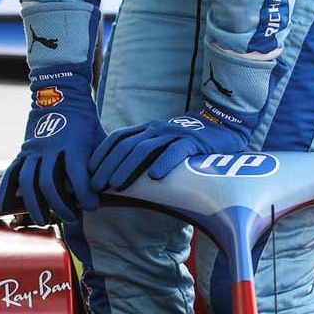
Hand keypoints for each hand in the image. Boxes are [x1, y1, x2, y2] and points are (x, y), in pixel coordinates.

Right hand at [0, 65, 105, 224]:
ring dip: (34, 204)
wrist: (62, 94)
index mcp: (73, 143)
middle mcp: (50, 147)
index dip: (85, 195)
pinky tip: (4, 206)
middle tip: (71, 218)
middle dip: (60, 206)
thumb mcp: (100, 138)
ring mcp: (34, 149)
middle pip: (49, 183)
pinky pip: (11, 172)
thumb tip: (112, 191)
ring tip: (43, 220)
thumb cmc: (87, 121)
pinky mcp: (23, 150)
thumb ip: (103, 163)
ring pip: (27, 181)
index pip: (77, 176)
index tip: (92, 206)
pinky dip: (6, 190)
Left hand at [89, 100, 257, 190]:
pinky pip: (176, 152)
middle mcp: (157, 128)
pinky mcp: (193, 142)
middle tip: (96, 185)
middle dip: (108, 166)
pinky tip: (154, 177)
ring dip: (127, 168)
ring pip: (145, 149)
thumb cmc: (188, 144)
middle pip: (126, 146)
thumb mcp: (162, 145)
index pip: (117, 138)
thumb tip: (118, 178)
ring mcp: (174, 134)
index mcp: (147, 128)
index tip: (88, 173)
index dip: (101, 154)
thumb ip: (144, 155)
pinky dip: (164, 163)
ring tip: (115, 185)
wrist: (224, 129)